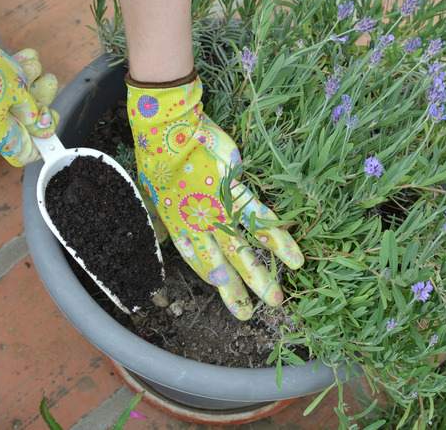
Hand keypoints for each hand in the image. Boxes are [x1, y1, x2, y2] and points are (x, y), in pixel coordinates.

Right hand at [0, 8, 58, 166]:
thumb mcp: (15, 91)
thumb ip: (31, 110)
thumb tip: (41, 126)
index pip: (24, 154)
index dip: (41, 141)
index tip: (49, 121)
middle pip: (22, 122)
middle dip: (39, 100)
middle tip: (48, 82)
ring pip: (13, 100)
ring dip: (29, 80)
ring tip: (34, 65)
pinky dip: (13, 72)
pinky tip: (25, 57)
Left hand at [127, 71, 303, 319]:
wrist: (168, 133)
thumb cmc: (158, 160)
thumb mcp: (153, 195)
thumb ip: (165, 218)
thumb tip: (164, 234)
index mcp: (180, 226)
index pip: (199, 262)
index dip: (216, 281)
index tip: (233, 301)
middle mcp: (200, 225)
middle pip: (223, 264)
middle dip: (239, 289)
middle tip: (255, 311)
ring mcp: (219, 210)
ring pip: (243, 248)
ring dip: (261, 274)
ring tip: (277, 298)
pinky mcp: (235, 191)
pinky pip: (259, 218)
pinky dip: (277, 238)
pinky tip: (292, 256)